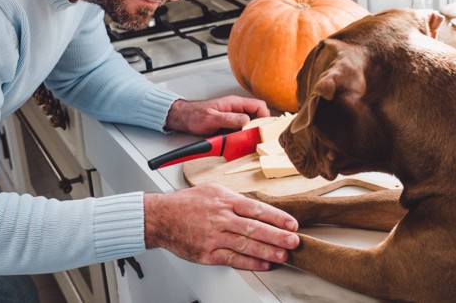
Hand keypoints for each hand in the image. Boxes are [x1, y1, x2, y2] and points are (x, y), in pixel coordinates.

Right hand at [144, 183, 299, 270]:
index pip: (257, 209)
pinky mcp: (207, 253)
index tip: (292, 224)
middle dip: (277, 236)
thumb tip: (258, 208)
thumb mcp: (213, 190)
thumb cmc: (187, 202)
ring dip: (267, 252)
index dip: (277, 217)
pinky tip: (263, 265)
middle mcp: (221, 218)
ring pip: (245, 245)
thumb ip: (235, 199)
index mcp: (225, 200)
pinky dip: (249, 263)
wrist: (161, 217)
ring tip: (283, 256)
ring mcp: (214, 237)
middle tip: (294, 242)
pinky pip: (232, 259)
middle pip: (254, 228)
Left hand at [165, 96, 269, 135]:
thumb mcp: (212, 118)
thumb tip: (246, 120)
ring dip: (253, 130)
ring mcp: (234, 116)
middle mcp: (237, 108)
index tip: (264, 128)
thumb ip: (229, 119)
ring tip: (252, 139)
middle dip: (261, 125)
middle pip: (257, 114)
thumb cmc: (195, 115)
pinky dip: (245, 134)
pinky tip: (243, 140)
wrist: (184, 118)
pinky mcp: (231, 123)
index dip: (265, 116)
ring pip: (251, 122)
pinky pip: (243, 128)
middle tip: (259, 136)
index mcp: (235, 103)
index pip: (258, 105)